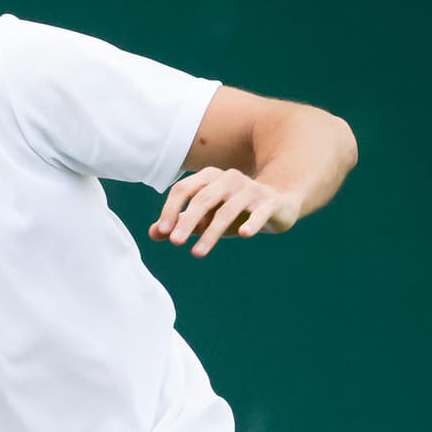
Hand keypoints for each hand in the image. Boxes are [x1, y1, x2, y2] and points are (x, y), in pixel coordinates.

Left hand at [150, 167, 299, 257]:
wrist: (279, 201)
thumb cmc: (234, 209)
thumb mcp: (207, 215)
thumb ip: (181, 221)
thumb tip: (153, 233)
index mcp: (210, 178)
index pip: (184, 189)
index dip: (171, 209)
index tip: (163, 231)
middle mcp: (229, 179)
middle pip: (203, 199)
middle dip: (187, 221)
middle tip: (175, 242)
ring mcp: (251, 190)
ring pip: (227, 210)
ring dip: (211, 232)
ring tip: (197, 253)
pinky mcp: (270, 202)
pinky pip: (260, 212)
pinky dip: (252, 222)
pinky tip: (244, 235)